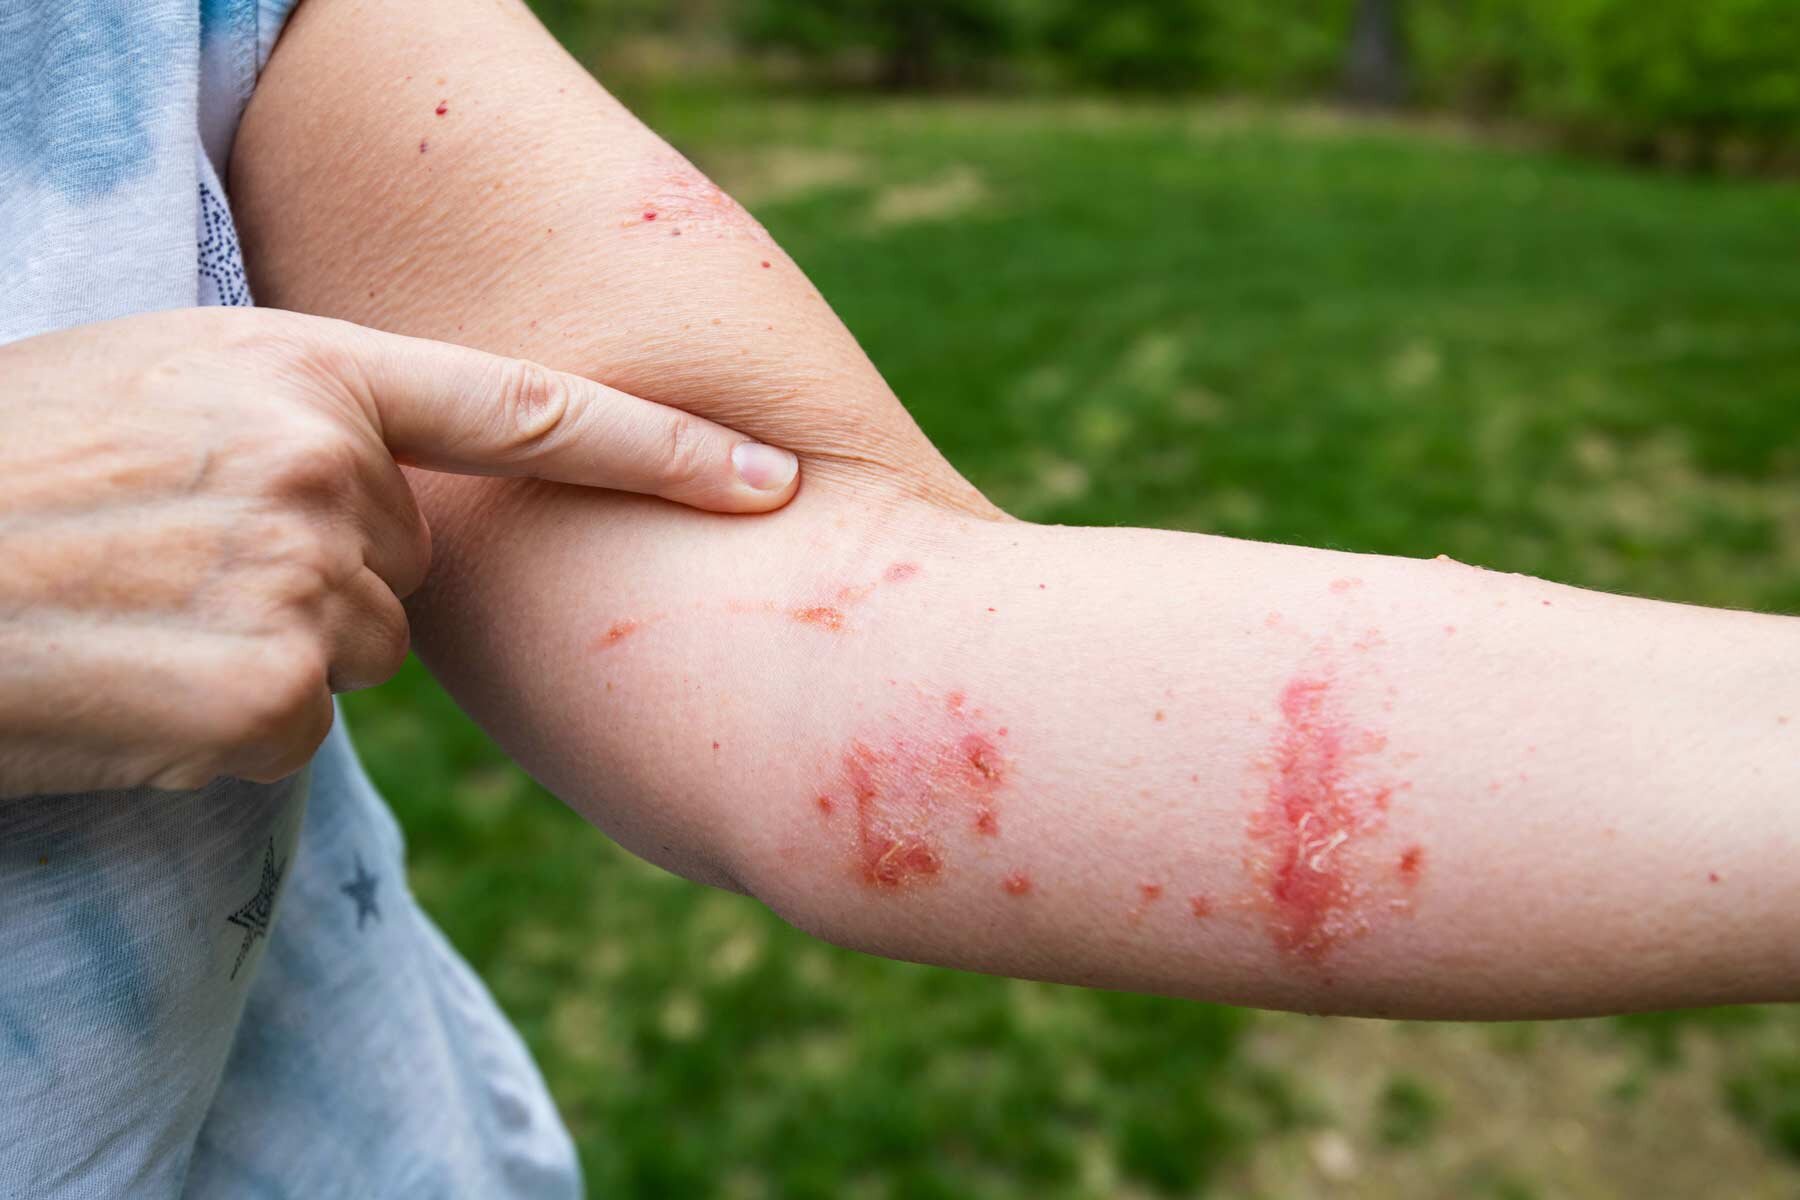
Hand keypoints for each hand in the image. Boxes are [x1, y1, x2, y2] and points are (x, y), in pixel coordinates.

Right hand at [0, 307, 799, 796]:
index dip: (665, 449)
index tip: (770, 479)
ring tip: (148, 613)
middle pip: (417, 567)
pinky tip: (137, 682)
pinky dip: (231, 725)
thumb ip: (308, 421)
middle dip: (331, 577)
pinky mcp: (268, 701)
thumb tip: (393, 507)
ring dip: (278, 653)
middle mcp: (326, 468)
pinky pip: (299, 729)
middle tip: (188, 561)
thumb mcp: (165, 383)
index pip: (531, 410)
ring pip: (361, 653)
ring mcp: (303, 585)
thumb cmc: (9, 465)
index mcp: (306, 370)